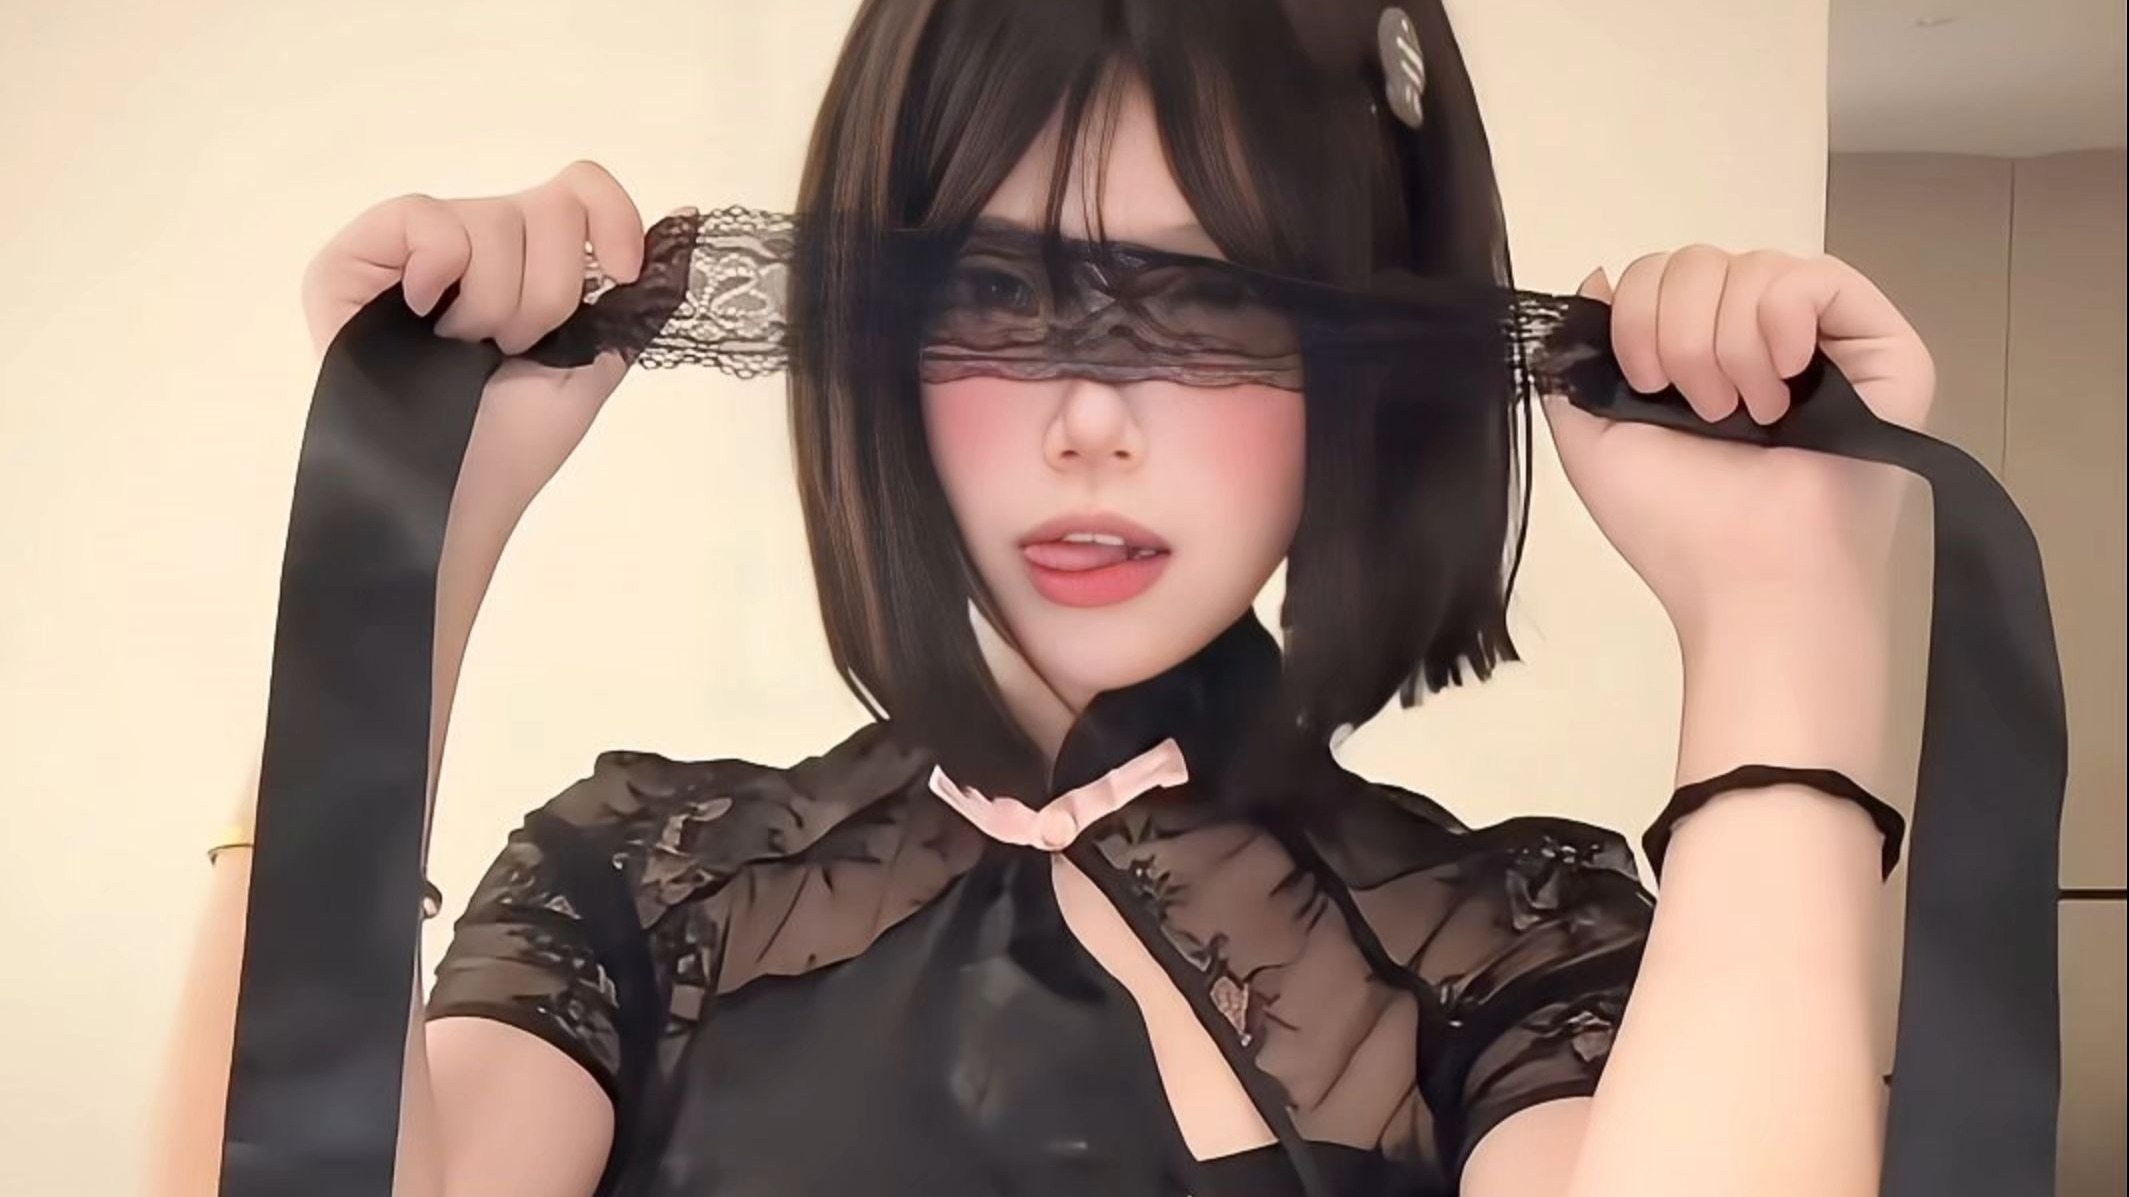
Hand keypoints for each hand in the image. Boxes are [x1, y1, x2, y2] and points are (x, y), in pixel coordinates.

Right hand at [301, 161, 666, 500]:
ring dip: (495, 303)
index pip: (580, 187)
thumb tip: (688, 222)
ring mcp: (411, 250)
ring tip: (465, 349)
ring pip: (491, 218)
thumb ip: (633, 298)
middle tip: (515, 347)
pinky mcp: (352, 262)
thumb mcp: (593, 363)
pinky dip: (439, 267)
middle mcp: (475, 243)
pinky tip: (428, 317)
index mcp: (531, 261)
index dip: (612, 217)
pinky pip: (420, 217)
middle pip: (549, 206)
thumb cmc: (515, 443)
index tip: (621, 272)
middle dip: (548, 293)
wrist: (457, 496)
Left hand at [1544, 247, 1934, 657]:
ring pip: (1754, 266)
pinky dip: (1783, 318)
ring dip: (1729, 344)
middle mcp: (1758, 340)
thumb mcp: (1592, 440)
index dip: (1636, 314)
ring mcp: (1823, 340)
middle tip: (1704, 411)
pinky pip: (1820, 276)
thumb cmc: (1677, 527)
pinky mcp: (1881, 343)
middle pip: (1700, 261)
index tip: (1645, 383)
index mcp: (1697, 357)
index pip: (1660, 276)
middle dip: (1679, 333)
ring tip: (1748, 414)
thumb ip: (1579, 358)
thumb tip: (1599, 278)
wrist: (1754, 583)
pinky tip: (1782, 376)